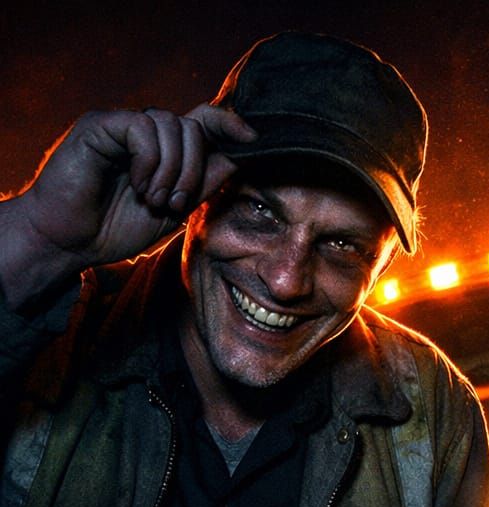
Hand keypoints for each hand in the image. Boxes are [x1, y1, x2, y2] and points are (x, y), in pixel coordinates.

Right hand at [0, 104, 255, 309]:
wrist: (72, 241)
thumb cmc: (118, 227)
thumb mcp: (176, 211)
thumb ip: (204, 185)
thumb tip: (238, 160)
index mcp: (167, 151)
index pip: (205, 123)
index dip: (230, 124)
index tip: (255, 140)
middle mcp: (146, 133)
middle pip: (194, 126)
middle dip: (195, 169)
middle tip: (176, 202)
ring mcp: (122, 126)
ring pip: (172, 125)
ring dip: (172, 171)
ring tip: (154, 199)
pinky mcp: (99, 126)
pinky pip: (142, 128)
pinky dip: (149, 162)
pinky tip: (139, 185)